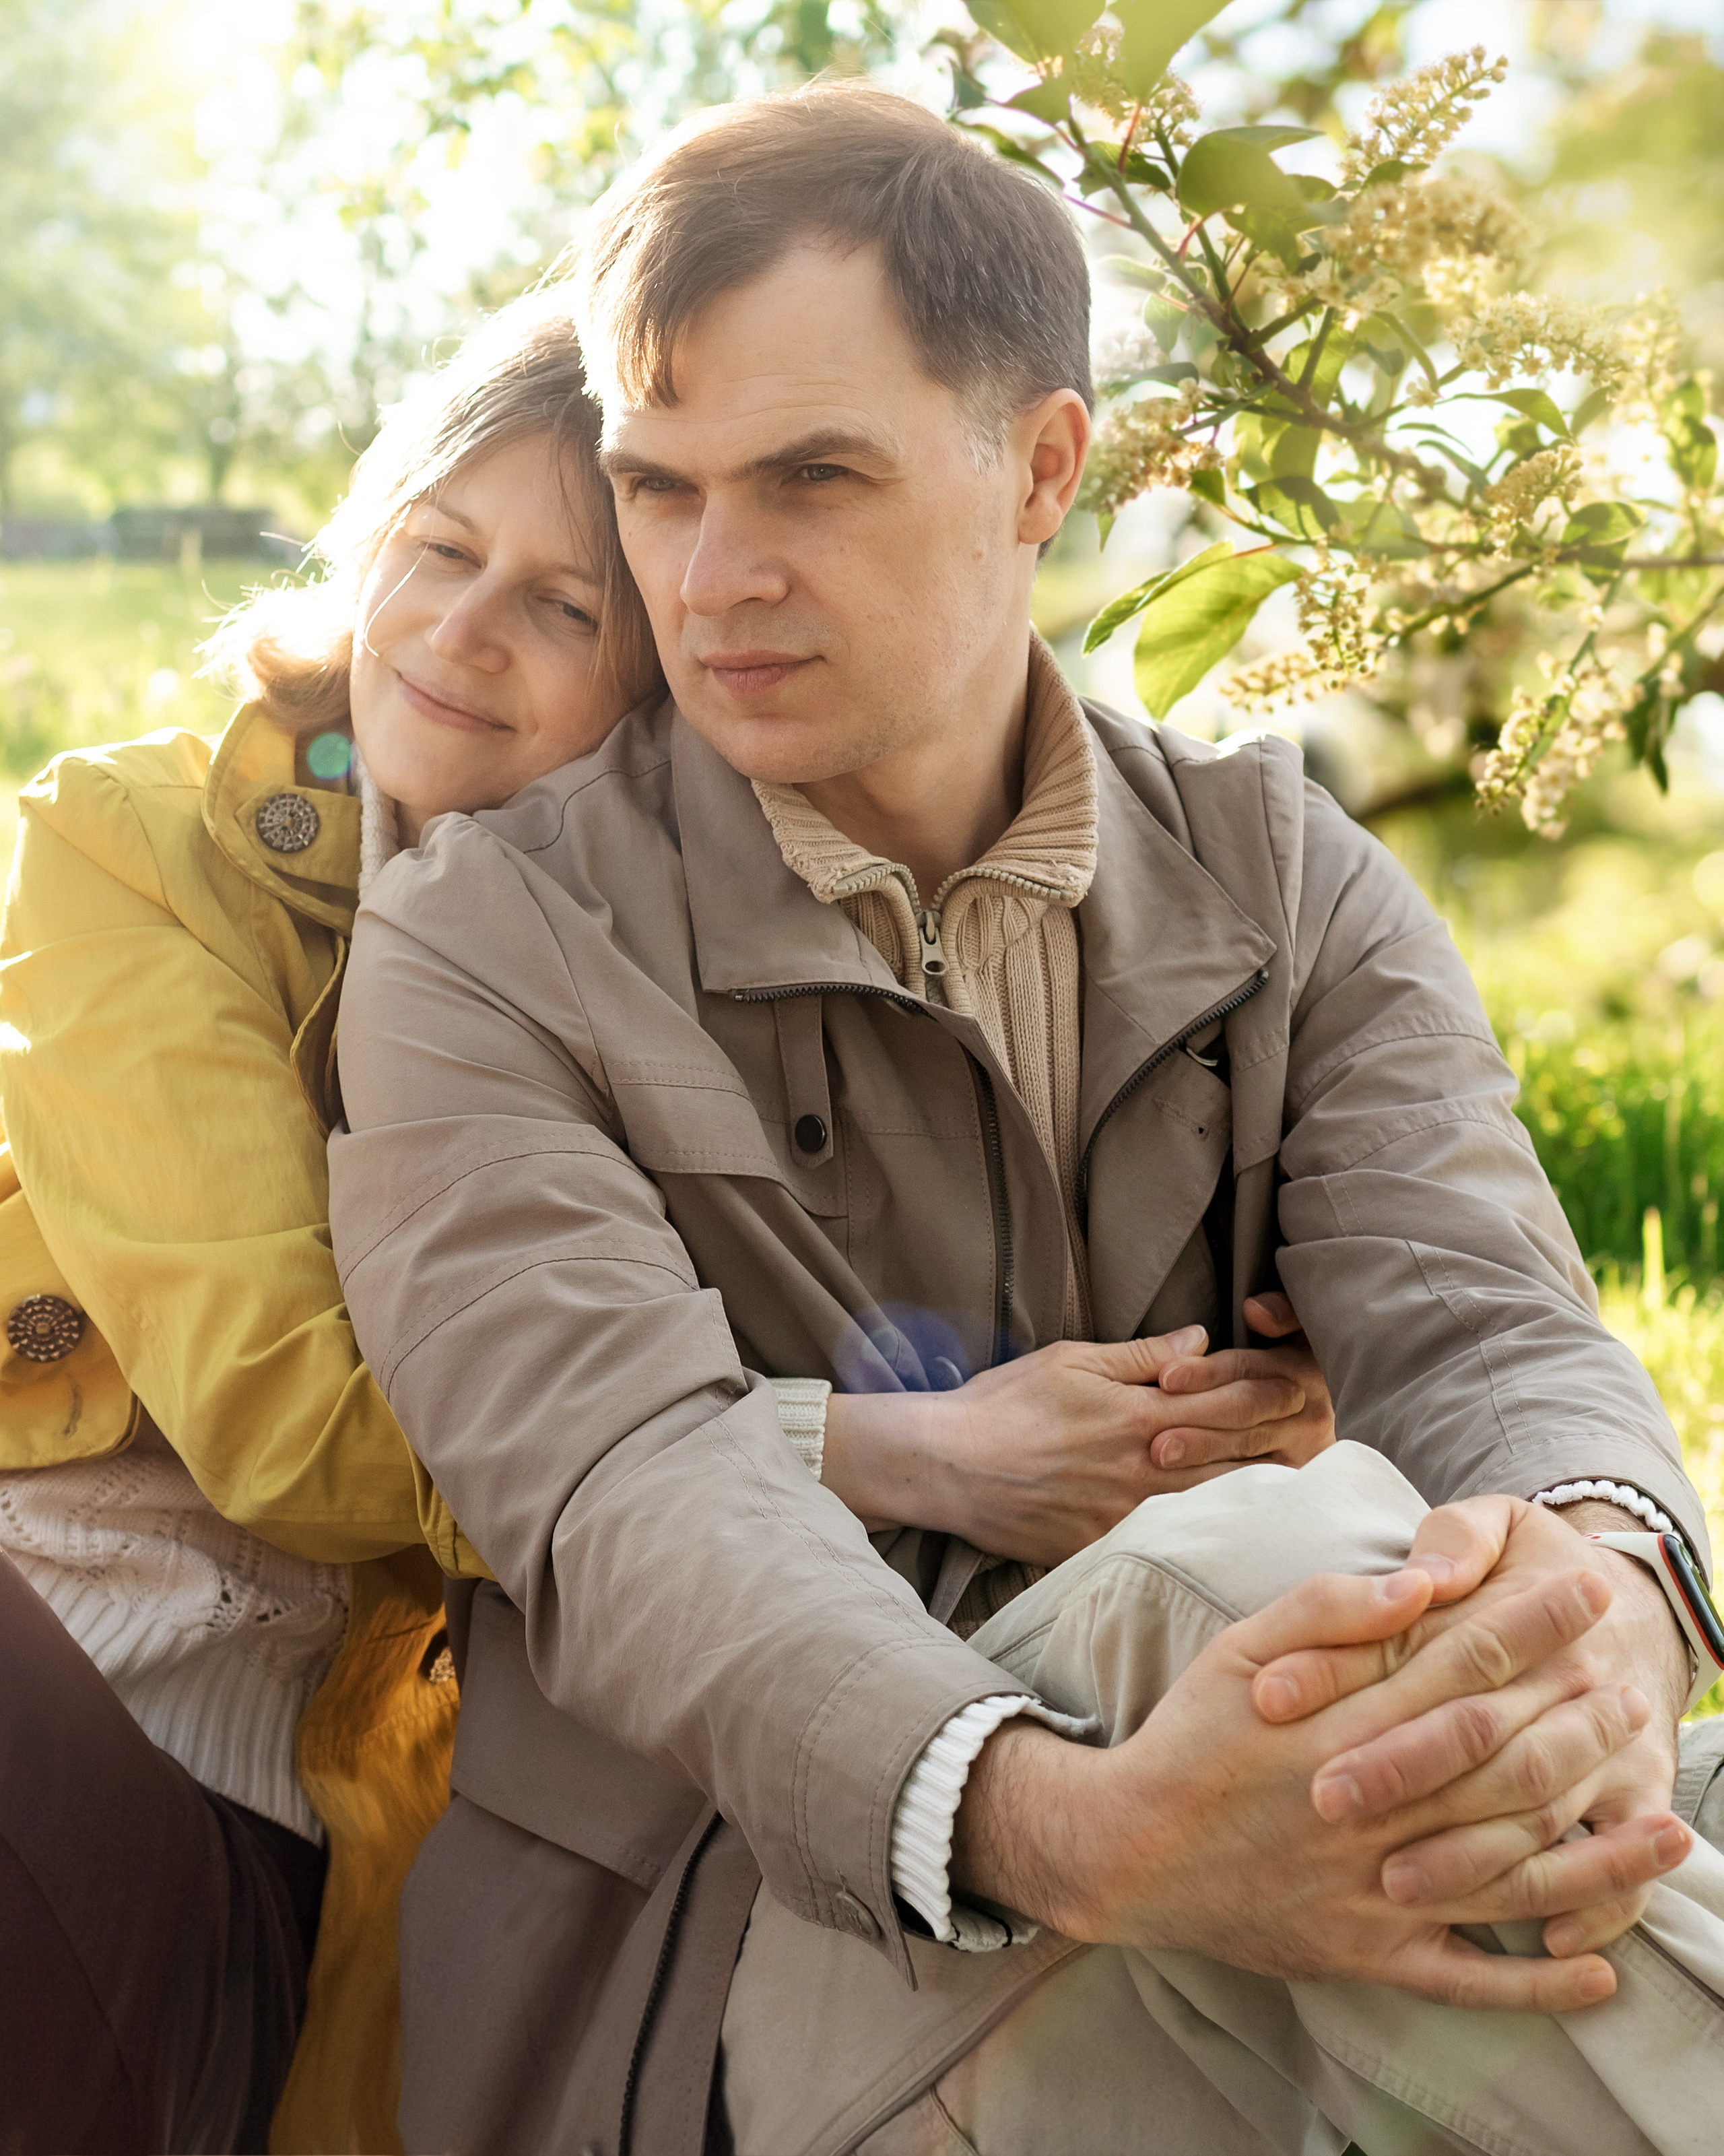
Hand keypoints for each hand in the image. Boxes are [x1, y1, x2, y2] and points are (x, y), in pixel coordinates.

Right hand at [819, 1304, 1334, 1565]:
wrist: (946, 1466)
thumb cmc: (1003, 1404)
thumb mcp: (1072, 1359)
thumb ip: (1143, 1354)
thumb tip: (1202, 1340)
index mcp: (1141, 1415)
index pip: (1231, 1403)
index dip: (1272, 1393)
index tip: (1302, 1388)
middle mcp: (1146, 1470)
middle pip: (1240, 1461)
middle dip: (1285, 1447)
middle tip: (1323, 1440)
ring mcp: (1130, 1516)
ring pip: (1219, 1507)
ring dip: (1264, 1496)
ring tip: (1307, 1491)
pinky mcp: (1109, 1549)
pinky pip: (1177, 1542)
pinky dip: (1214, 1533)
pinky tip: (1241, 1535)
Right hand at [951, 1560, 1689, 2009]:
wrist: (1125, 1850)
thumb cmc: (1189, 1739)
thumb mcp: (1235, 1646)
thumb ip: (1326, 1610)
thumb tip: (1420, 1585)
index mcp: (1342, 1725)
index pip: (1462, 1665)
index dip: (1533, 1626)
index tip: (1587, 1592)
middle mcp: (1369, 1807)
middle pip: (1501, 1763)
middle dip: (1580, 1723)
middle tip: (1637, 1691)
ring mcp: (1373, 1890)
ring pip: (1505, 1872)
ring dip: (1593, 1850)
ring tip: (1668, 1825)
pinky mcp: (1366, 1953)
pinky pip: (1464, 1977)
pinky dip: (1534, 1982)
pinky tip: (1599, 1970)